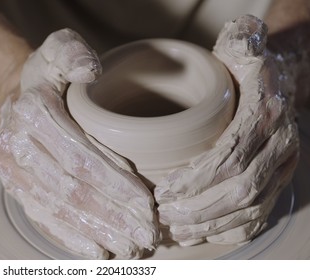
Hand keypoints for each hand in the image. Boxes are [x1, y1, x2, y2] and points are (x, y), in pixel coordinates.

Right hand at [0, 29, 159, 258]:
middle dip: (112, 216)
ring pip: (58, 210)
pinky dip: (70, 238)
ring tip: (130, 249)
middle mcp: (16, 146)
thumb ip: (72, 52)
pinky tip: (97, 252)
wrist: (13, 99)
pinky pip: (42, 218)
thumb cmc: (48, 78)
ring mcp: (13, 173)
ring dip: (96, 233)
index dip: (114, 185)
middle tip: (147, 236)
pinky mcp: (15, 190)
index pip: (79, 157)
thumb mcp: (57, 50)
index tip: (147, 205)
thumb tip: (92, 70)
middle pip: (71, 190)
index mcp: (32, 113)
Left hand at [154, 15, 298, 245]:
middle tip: (165, 216)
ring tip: (177, 231)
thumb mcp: (245, 45)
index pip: (233, 156)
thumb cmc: (249, 67)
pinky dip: (231, 230)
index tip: (165, 190)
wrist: (280, 80)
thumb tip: (242, 40)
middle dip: (201, 208)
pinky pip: (261, 214)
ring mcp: (282, 166)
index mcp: (267, 114)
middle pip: (242, 190)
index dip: (198, 179)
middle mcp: (281, 145)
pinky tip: (203, 235)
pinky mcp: (278, 180)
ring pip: (251, 208)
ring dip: (212, 225)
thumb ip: (243, 41)